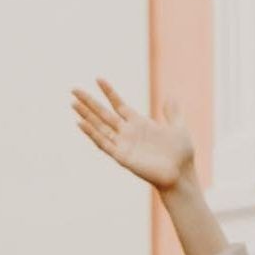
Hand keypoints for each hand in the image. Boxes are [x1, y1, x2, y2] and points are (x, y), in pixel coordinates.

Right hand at [70, 79, 196, 194]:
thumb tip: (170, 96)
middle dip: (89, 102)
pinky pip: (103, 143)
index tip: (98, 79)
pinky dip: (92, 134)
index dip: (109, 92)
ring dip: (86, 116)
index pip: (118, 104)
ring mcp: (123, 144)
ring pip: (99, 127)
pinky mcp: (121, 157)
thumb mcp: (178, 127)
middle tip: (74, 90)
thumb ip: (172, 112)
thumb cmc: (181, 154)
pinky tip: (81, 123)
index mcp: (139, 123)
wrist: (181, 174)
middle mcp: (128, 132)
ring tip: (73, 103)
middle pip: (103, 113)